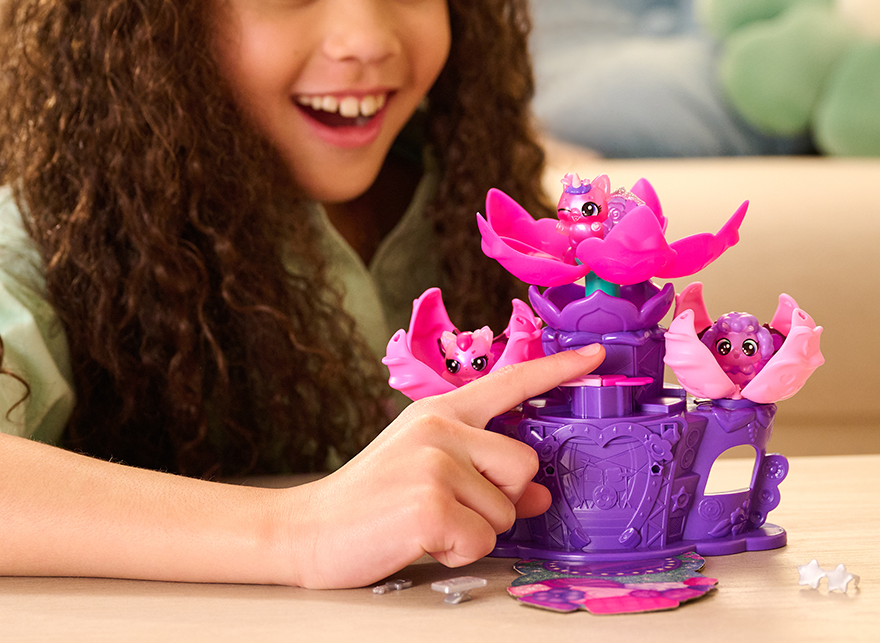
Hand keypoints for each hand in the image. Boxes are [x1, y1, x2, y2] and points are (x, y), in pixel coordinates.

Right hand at [282, 344, 604, 587]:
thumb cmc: (373, 496)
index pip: (511, 383)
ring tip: (428, 522)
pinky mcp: (431, 504)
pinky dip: (458, 552)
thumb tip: (542, 493)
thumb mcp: (430, 468)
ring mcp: (436, 463)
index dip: (559, 370)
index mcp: (441, 411)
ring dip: (476, 530)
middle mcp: (441, 427)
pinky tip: (421, 538)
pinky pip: (482, 541)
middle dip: (502, 500)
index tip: (597, 356)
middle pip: (526, 466)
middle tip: (452, 507)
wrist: (309, 527)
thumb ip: (485, 471)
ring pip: (507, 511)